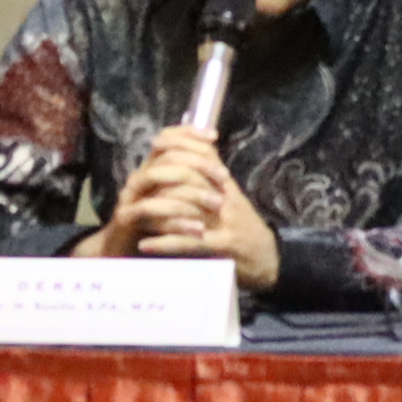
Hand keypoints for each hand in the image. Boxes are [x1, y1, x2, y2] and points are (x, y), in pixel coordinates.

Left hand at [98, 127, 277, 291]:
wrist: (268, 258)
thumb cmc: (245, 226)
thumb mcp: (232, 196)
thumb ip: (213, 175)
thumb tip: (197, 148)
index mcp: (226, 185)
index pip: (204, 154)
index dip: (179, 144)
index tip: (155, 143)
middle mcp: (224, 199)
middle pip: (190, 176)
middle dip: (160, 176)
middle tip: (135, 182)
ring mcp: (223, 222)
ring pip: (185, 207)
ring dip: (155, 210)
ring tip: (132, 215)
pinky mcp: (220, 246)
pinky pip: (187, 242)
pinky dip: (164, 243)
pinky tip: (145, 244)